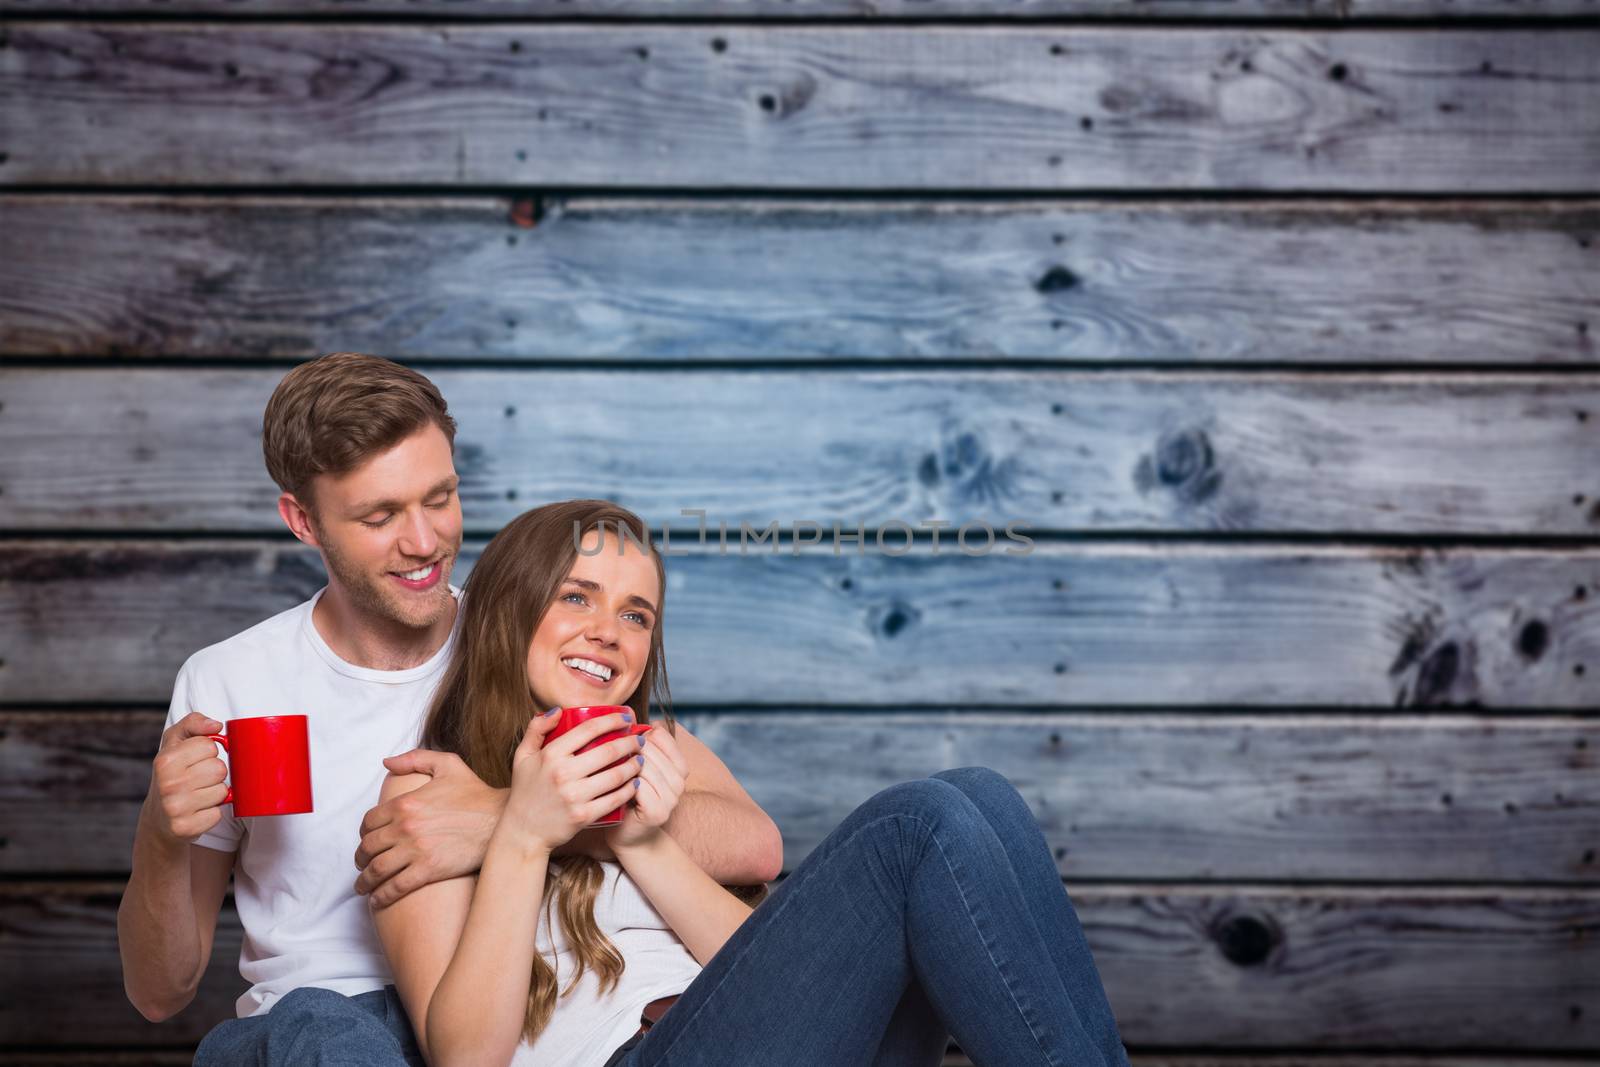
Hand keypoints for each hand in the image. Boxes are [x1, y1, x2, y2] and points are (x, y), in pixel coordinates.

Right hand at [145, 712, 228, 846]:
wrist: (158, 818)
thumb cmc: (171, 773)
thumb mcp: (174, 742)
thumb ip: (193, 723)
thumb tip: (215, 725)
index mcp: (166, 761)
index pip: (211, 746)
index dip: (207, 752)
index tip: (195, 760)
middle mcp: (169, 784)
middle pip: (220, 768)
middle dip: (214, 773)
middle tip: (197, 780)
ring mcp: (176, 808)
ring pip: (222, 791)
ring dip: (214, 793)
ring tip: (197, 795)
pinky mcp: (187, 827)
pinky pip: (218, 813)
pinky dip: (212, 812)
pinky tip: (197, 811)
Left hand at [354, 748, 506, 907]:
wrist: (502, 820)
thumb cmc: (476, 793)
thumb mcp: (447, 765)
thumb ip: (414, 758)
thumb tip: (387, 762)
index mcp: (405, 803)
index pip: (369, 822)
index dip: (363, 834)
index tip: (366, 841)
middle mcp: (405, 827)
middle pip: (368, 847)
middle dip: (360, 859)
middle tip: (362, 865)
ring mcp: (416, 850)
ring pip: (377, 870)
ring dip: (364, 881)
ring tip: (364, 887)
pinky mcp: (429, 870)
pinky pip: (395, 887)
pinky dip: (381, 896)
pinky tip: (377, 901)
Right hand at [501, 708, 643, 854]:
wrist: (523, 831)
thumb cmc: (525, 791)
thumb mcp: (522, 756)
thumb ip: (536, 729)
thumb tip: (558, 710)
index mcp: (550, 754)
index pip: (588, 729)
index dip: (612, 720)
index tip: (626, 718)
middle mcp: (562, 773)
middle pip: (608, 751)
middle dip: (630, 742)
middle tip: (639, 740)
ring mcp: (574, 796)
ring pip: (616, 775)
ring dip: (634, 765)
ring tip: (641, 759)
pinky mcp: (583, 816)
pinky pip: (615, 799)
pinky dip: (630, 790)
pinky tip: (637, 783)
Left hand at [606, 722, 688, 851]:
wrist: (630, 836)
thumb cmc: (628, 797)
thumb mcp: (638, 769)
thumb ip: (641, 747)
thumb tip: (631, 716)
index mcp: (679, 768)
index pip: (664, 738)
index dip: (641, 734)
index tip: (624, 738)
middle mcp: (679, 783)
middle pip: (652, 751)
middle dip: (628, 748)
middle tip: (608, 752)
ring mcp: (671, 799)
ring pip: (645, 768)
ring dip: (624, 765)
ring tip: (606, 767)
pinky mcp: (658, 813)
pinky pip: (640, 788)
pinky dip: (624, 783)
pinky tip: (612, 784)